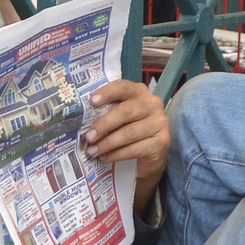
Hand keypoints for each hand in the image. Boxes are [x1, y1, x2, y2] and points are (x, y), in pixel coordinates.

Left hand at [83, 79, 169, 213]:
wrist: (151, 155)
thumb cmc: (130, 131)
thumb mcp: (120, 118)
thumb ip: (107, 112)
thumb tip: (82, 119)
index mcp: (140, 92)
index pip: (123, 87)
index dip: (107, 92)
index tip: (91, 101)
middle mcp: (153, 104)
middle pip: (126, 111)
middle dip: (104, 124)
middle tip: (88, 136)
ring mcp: (160, 123)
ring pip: (129, 132)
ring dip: (108, 143)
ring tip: (93, 151)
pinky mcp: (162, 141)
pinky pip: (135, 148)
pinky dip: (117, 154)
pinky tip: (105, 157)